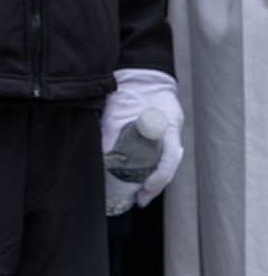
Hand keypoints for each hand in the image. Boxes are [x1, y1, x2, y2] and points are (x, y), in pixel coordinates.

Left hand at [100, 67, 183, 207]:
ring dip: (154, 179)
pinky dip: (152, 167)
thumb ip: (111, 131)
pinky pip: (160, 155)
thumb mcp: (119, 109)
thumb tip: (103, 155)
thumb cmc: (132, 91)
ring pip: (166, 162)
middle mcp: (172, 134)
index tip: (146, 188)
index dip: (159, 177)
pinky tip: (141, 177)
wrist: (141, 75)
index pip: (169, 159)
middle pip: (169, 166)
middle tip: (141, 200)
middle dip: (156, 186)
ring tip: (141, 195)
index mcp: (168, 127)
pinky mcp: (161, 134)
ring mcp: (168, 134)